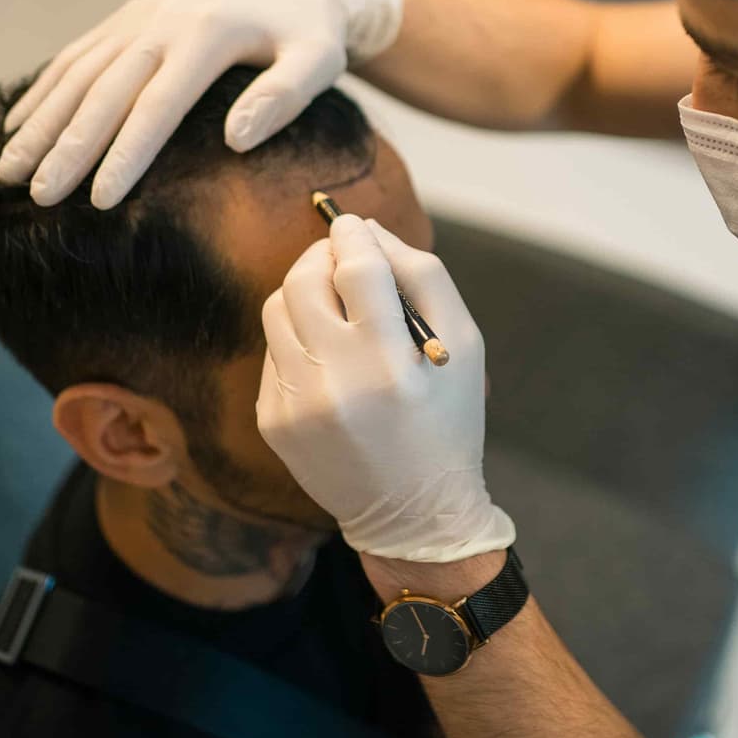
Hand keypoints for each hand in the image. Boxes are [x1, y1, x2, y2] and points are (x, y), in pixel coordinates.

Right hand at [0, 0, 401, 207]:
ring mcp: (139, 18)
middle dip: (67, 147)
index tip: (99, 201)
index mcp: (208, 35)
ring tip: (9, 170)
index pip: (158, 106)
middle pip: (105, 92)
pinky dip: (43, 90)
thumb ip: (284, 98)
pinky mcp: (127, 19)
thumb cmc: (311, 34)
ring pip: (79, 73)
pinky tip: (16, 125)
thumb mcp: (319, 61)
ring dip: (40, 121)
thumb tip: (236, 140)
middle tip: (36, 196)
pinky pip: (76, 56)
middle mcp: (163, 22)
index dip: (126, 154)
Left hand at [257, 215, 515, 562]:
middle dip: (321, 256)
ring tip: (335, 303)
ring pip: (277, 309)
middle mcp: (334, 383)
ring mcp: (295, 404)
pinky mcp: (272, 420)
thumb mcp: (464, 346)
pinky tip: (329, 356)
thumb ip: (423, 276)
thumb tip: (368, 230)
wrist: (412, 513)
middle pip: (303, 281)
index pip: (354, 268)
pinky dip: (298, 337)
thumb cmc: (448, 421)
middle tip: (341, 256)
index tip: (352, 224)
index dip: (351, 234)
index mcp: (389, 364)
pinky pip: (273, 351)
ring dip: (303, 291)